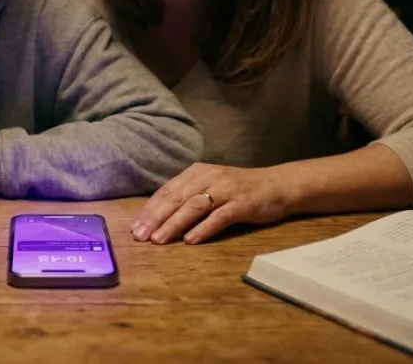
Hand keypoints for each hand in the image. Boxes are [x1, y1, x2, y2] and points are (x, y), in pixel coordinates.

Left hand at [131, 163, 295, 244]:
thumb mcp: (210, 187)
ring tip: (158, 239)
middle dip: (155, 217)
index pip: (167, 191)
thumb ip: (188, 197)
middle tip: (139, 235)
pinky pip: (219, 216)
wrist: (278, 185)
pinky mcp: (242, 203)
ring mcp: (226, 190)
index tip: (133, 227)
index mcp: (197, 173)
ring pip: (194, 207)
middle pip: (176, 198)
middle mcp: (209, 177)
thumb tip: (157, 217)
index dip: (149, 209)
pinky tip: (191, 240)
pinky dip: (204, 228)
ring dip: (174, 224)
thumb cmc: (239, 190)